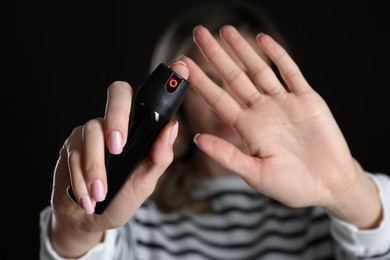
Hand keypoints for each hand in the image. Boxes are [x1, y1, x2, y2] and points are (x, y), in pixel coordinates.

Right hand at [49, 61, 188, 257]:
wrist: (90, 219)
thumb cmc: (122, 197)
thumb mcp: (146, 182)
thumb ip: (159, 156)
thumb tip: (172, 127)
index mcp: (137, 129)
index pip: (147, 98)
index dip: (162, 82)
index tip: (180, 67)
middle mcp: (114, 123)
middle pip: (117, 94)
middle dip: (117, 118)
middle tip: (118, 147)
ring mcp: (90, 132)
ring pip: (91, 131)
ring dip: (95, 168)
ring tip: (100, 194)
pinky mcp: (70, 146)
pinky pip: (74, 153)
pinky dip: (81, 179)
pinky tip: (87, 197)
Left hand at [180, 25, 380, 227]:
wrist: (329, 185)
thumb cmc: (292, 185)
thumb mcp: (256, 174)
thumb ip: (228, 156)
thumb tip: (197, 140)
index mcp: (247, 128)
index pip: (217, 99)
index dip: (200, 81)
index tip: (184, 64)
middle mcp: (261, 111)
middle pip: (233, 77)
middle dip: (216, 55)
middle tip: (198, 33)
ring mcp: (283, 103)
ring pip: (258, 70)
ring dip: (242, 49)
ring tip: (225, 30)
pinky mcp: (306, 99)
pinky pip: (290, 73)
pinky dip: (278, 56)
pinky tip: (263, 41)